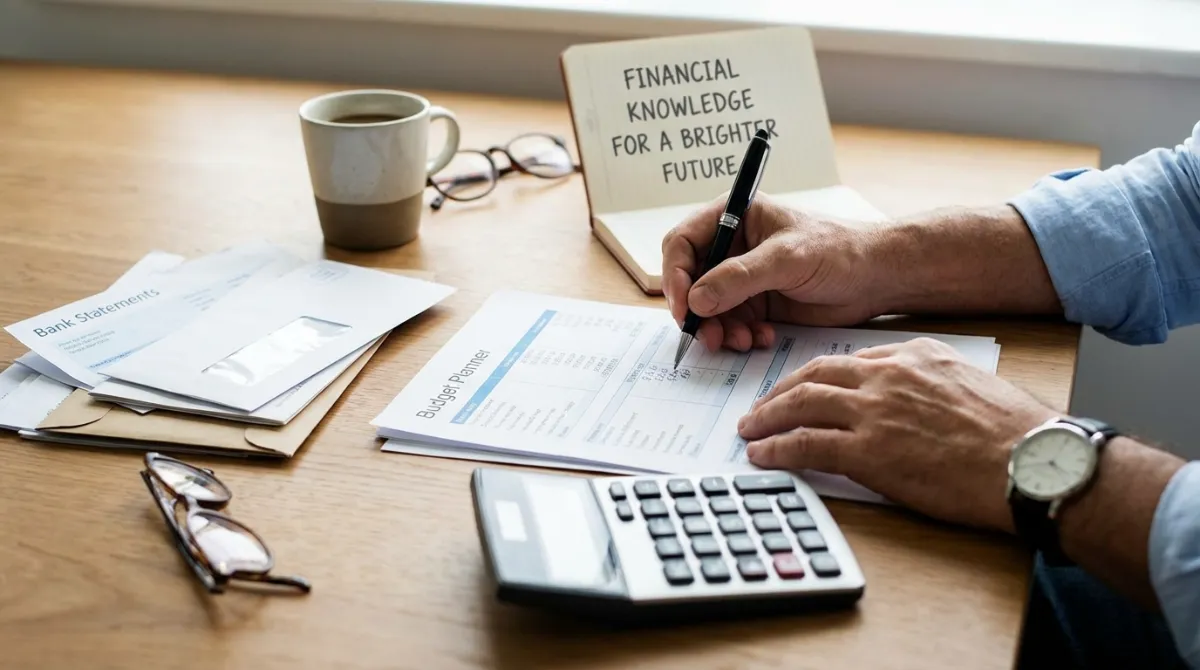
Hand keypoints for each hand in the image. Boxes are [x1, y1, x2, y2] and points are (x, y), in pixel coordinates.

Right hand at [661, 193, 882, 353]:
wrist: (875, 279)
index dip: (676, 275)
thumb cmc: (839, 250)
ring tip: (740, 342)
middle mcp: (731, 246)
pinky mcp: (755, 304)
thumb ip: (739, 278)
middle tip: (708, 335)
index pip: (683, 243)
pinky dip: (738, 336)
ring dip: (717, 329)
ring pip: (706, 308)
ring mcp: (741, 277)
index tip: (684, 307)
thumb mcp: (787, 259)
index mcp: (733, 217)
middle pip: (689, 280)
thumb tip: (697, 301)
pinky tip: (761, 339)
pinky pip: (729, 324)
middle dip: (696, 311)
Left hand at [737, 337, 1057, 532]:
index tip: (800, 387)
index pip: (848, 359)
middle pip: (814, 375)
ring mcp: (875, 412)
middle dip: (780, 391)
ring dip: (767, 417)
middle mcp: (888, 376)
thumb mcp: (970, 384)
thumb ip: (931, 384)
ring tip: (750, 429)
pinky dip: (777, 448)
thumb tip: (909, 401)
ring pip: (801, 404)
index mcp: (913, 356)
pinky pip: (806, 445)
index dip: (816, 375)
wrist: (1033, 464)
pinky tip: (763, 455)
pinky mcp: (869, 452)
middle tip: (761, 406)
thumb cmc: (1016, 434)